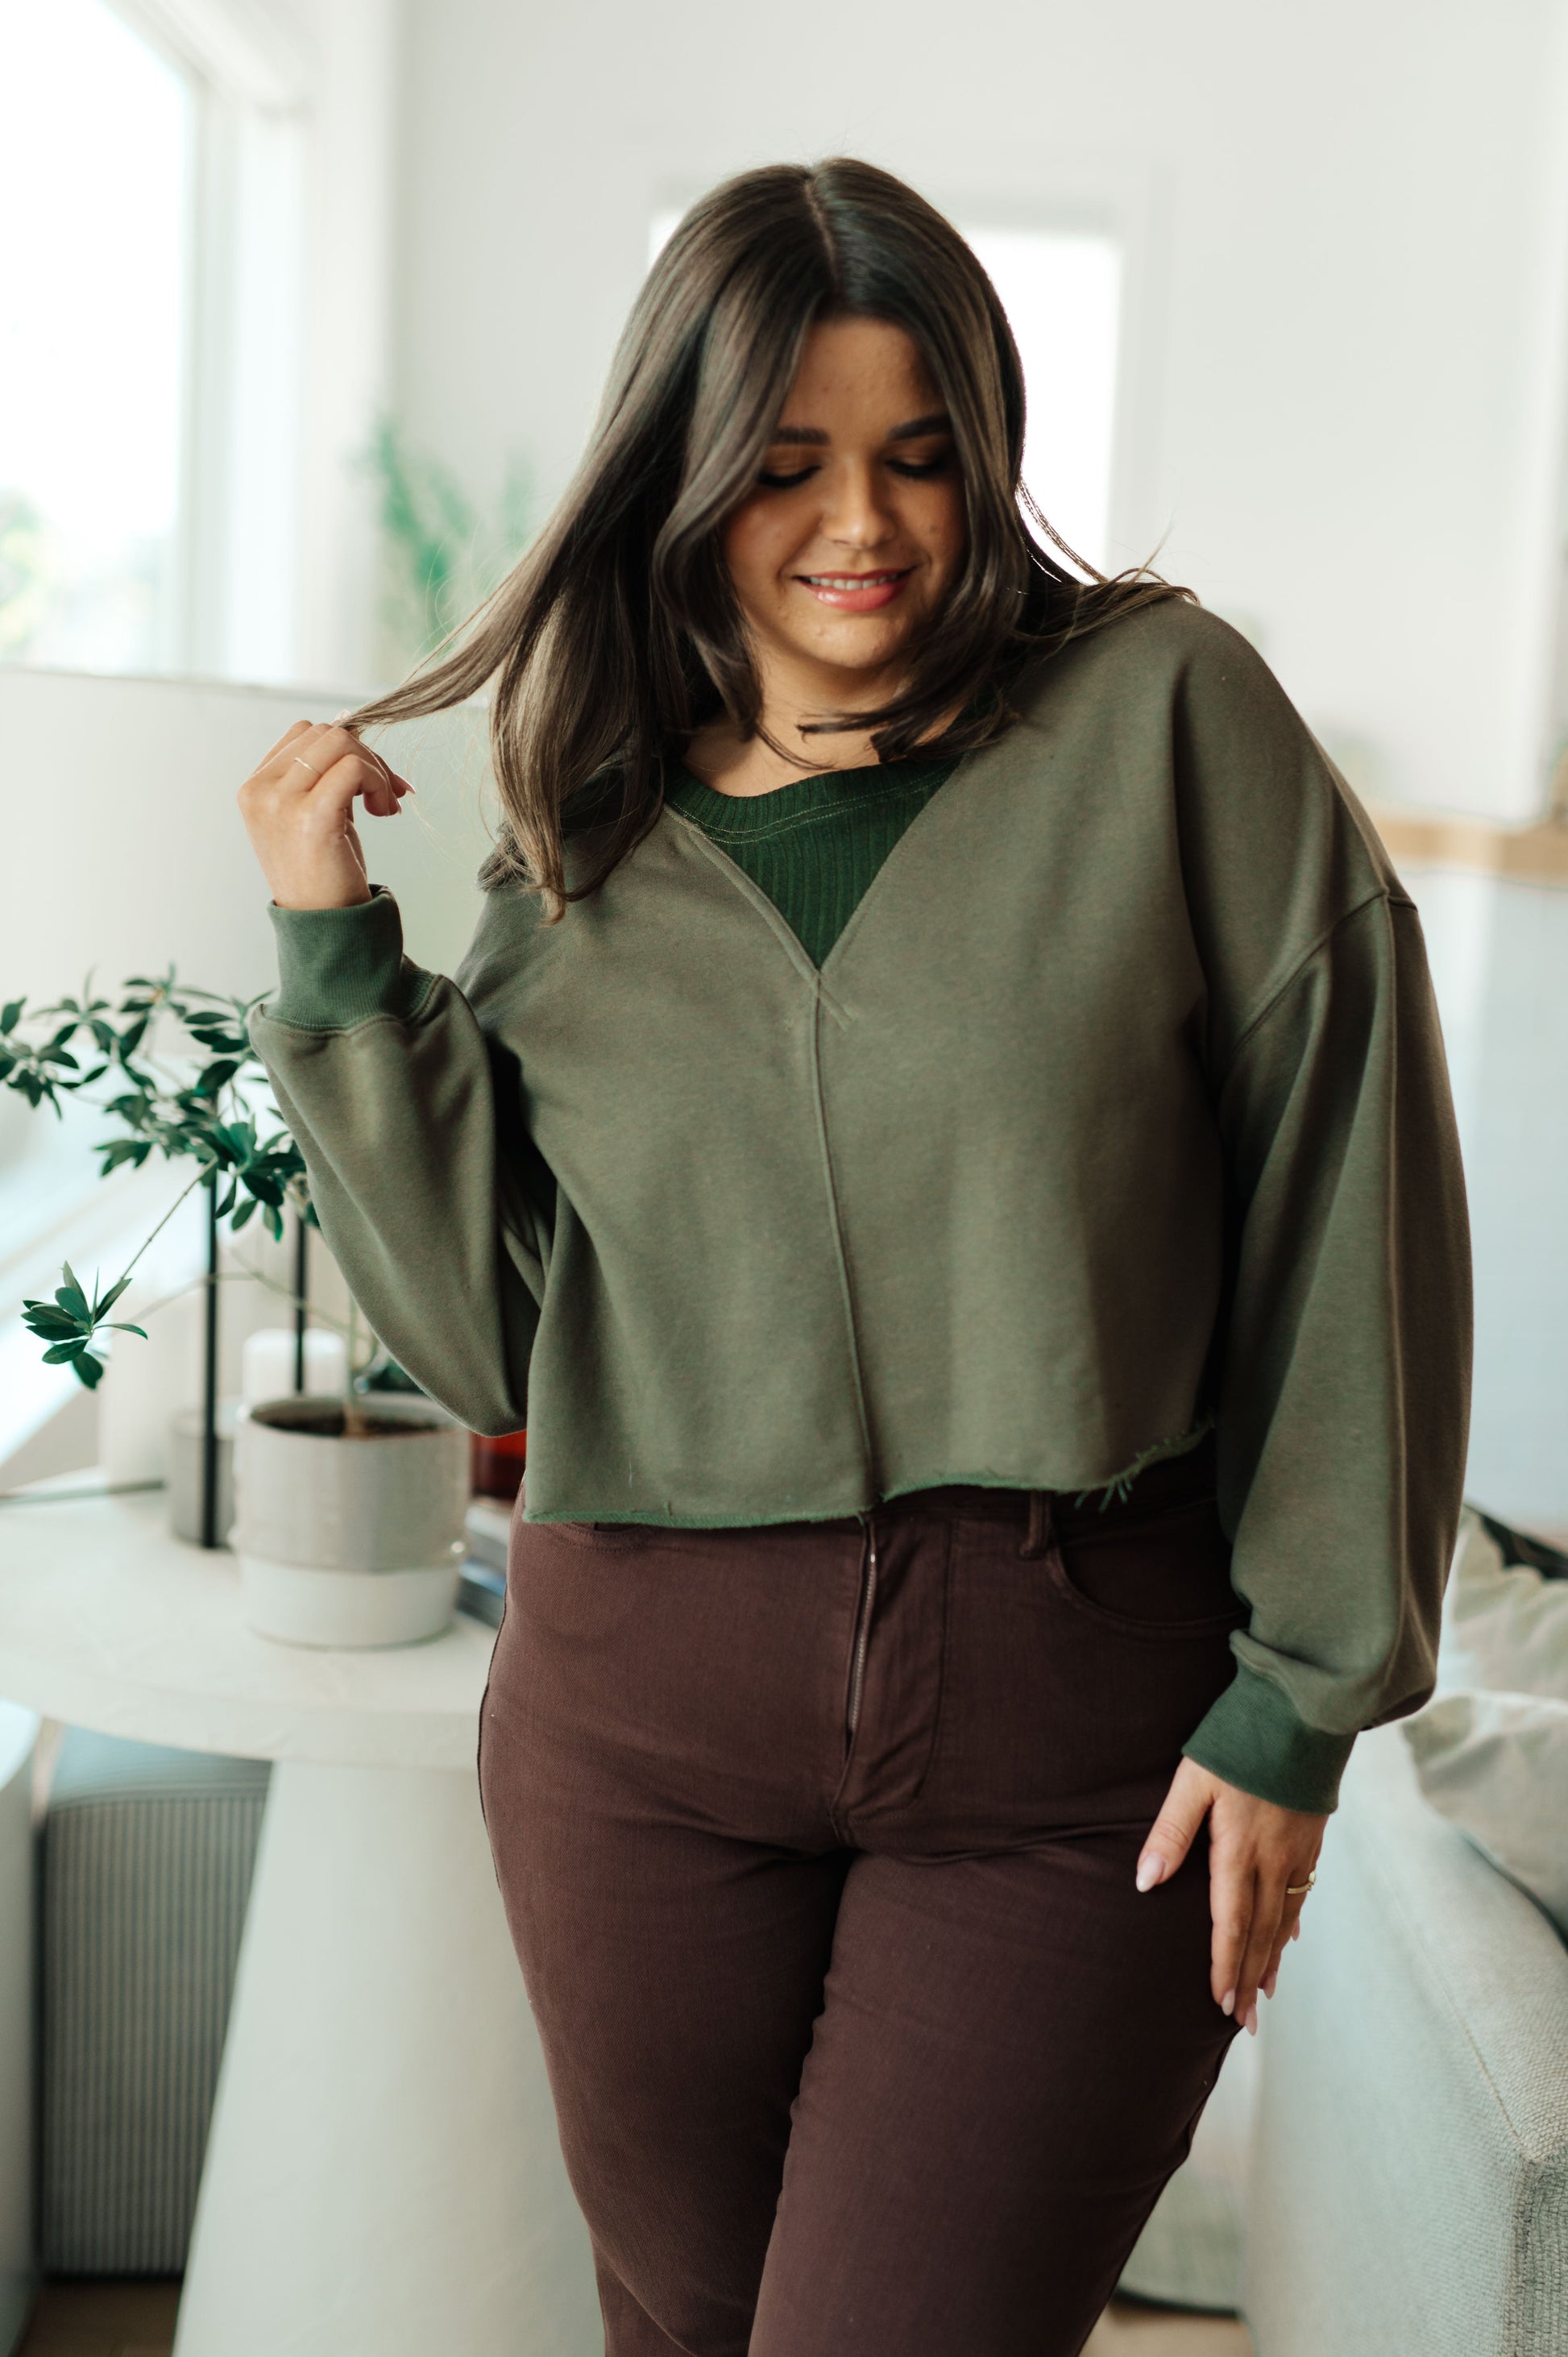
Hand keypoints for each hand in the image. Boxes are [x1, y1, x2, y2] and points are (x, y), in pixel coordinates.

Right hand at [238, 720, 411, 910]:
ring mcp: (279, 801)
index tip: (373, 781)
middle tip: (389, 794)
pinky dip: (377, 781)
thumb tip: (350, 724)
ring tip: (385, 805)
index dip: (347, 747)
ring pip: (340, 741)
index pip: (304, 733)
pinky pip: (353, 767)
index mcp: (255, 787)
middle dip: (367, 756)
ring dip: (376, 768)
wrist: (324, 925)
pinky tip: (384, 811)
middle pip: (324, 732)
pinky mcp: (309, 815)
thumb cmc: (324, 874)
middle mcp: (260, 790)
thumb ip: (325, 773)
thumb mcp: (315, 813)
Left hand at [1135, 1757, 1325, 2035]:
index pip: (1230, 1923)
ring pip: (1284, 1917)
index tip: (1221, 2005)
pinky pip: (1302, 1893)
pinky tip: (1287, 1939)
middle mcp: (1273, 1859)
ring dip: (1272, 1958)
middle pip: (1260, 1932)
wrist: (1304, 1711)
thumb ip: (1170, 1831)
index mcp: (1239, 1850)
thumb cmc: (1238, 1741)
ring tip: (1264, 1993)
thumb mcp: (1193, 1780)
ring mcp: (1298, 1851)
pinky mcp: (1312, 1837)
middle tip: (1245, 2022)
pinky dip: (1291, 1923)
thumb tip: (1145, 1882)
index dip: (1224, 1966)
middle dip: (1249, 1978)